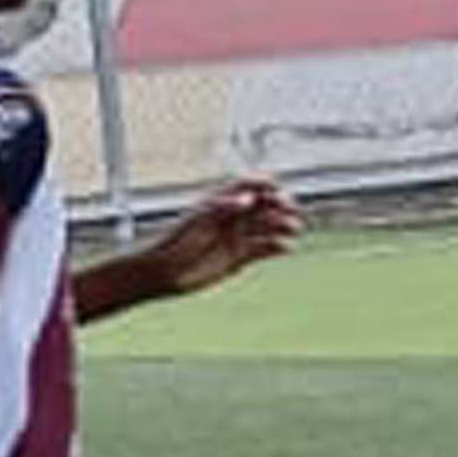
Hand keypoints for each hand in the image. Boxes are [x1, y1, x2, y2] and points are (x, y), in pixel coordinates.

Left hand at [140, 176, 300, 294]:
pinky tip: (286, 247)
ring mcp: (238, 236)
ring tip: (293, 229)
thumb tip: (250, 198)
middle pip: (265, 205)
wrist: (164, 272)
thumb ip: (225, 207)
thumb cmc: (177, 241)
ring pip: (268, 227)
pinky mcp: (240, 257)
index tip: (276, 187)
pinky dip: (278, 247)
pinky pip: (265, 249)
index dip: (265, 184)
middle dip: (280, 204)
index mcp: (222, 201)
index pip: (249, 185)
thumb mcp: (200, 220)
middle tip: (291, 209)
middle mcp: (233, 217)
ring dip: (283, 225)